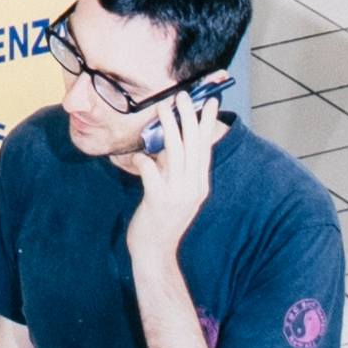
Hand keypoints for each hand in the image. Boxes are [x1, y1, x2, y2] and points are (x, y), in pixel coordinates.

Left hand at [126, 103, 216, 253]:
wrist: (155, 251)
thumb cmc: (161, 218)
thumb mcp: (176, 191)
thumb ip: (175, 168)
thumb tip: (169, 141)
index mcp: (199, 184)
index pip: (205, 148)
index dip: (207, 124)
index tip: (209, 102)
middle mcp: (193, 187)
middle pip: (193, 145)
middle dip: (189, 117)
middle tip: (182, 96)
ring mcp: (178, 194)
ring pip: (175, 153)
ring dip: (169, 128)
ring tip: (163, 108)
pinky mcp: (159, 201)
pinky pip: (151, 172)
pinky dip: (144, 160)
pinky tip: (138, 157)